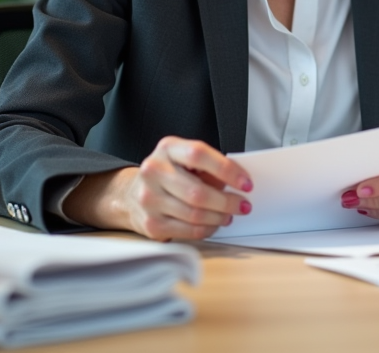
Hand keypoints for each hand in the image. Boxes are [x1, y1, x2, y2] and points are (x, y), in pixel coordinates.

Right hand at [64, 136, 252, 240]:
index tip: (246, 183)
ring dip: (219, 217)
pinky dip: (207, 229)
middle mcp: (154, 171)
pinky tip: (214, 224)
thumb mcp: (186, 159)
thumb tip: (238, 183)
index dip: (227, 169)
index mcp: (167, 149)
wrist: (132, 193)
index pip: (199, 155)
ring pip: (195, 214)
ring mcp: (149, 199)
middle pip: (198, 192)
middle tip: (243, 205)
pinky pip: (188, 231)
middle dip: (227, 202)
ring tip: (229, 215)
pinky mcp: (150, 223)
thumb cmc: (169, 173)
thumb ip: (210, 167)